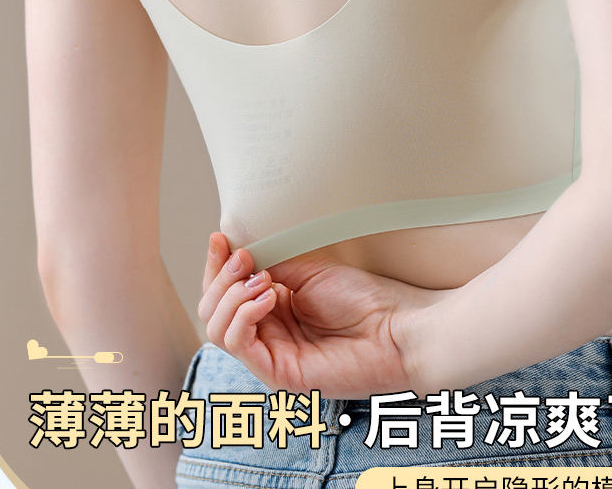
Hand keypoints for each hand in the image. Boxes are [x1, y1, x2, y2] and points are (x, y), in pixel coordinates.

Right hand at [198, 233, 443, 397]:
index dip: (216, 266)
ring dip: (231, 295)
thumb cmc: (366, 301)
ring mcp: (271, 357)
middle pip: (212, 312)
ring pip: (218, 329)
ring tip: (261, 277)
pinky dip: (245, 313)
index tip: (219, 237)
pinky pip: (240, 344)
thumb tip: (236, 248)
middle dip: (220, 279)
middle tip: (244, 257)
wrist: (399, 328)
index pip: (224, 294)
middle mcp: (267, 336)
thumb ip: (271, 265)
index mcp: (272, 311)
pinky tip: (268, 295)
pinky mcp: (279, 375)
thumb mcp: (308, 272)